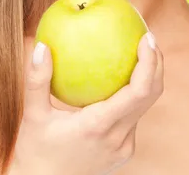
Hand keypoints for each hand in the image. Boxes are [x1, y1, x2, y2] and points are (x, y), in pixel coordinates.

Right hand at [10, 32, 163, 174]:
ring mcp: (124, 147)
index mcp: (100, 126)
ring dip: (148, 77)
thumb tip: (40, 45)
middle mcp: (119, 138)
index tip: (147, 37)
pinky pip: (135, 116)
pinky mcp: (123, 151)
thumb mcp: (32, 116)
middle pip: (151, 95)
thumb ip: (37, 80)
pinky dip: (135, 93)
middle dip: (156, 63)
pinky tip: (123, 75)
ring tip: (140, 50)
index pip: (139, 91)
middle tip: (147, 36)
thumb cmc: (35, 151)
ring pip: (146, 106)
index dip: (150, 62)